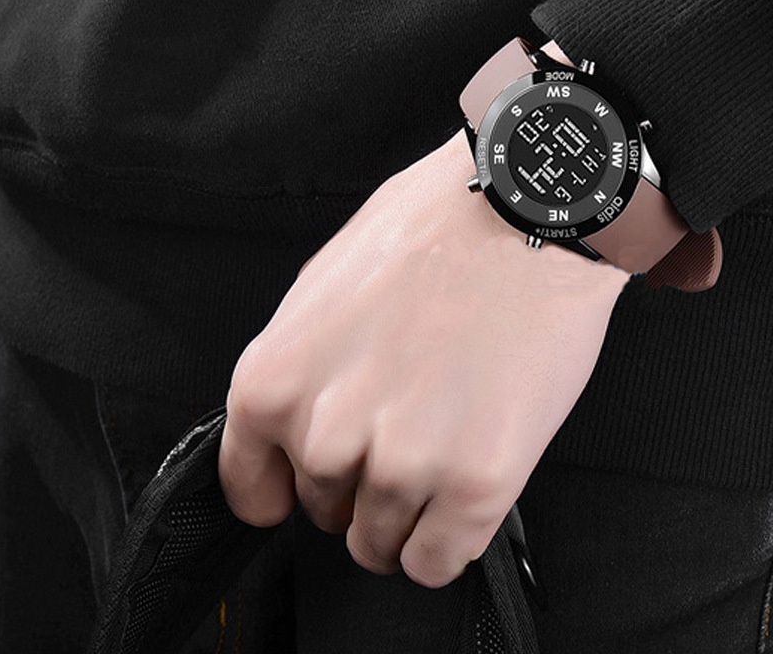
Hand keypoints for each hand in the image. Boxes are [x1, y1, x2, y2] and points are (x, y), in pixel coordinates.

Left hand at [219, 104, 629, 590]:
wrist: (523, 210)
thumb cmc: (431, 230)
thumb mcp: (324, 285)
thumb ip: (300, 368)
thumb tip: (298, 418)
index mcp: (275, 381)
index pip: (250, 485)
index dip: (281, 489)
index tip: (302, 488)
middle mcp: (328, 432)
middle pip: (323, 510)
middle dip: (355, 483)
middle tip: (400, 429)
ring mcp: (403, 462)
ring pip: (378, 545)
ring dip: (403, 513)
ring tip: (438, 449)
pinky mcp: (475, 483)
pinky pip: (436, 562)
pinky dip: (443, 543)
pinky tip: (459, 495)